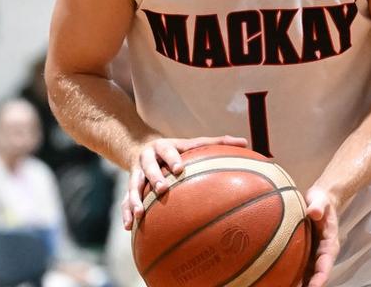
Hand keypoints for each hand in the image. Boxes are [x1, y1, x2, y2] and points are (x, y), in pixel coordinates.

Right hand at [121, 134, 247, 228]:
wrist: (143, 148)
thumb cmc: (177, 150)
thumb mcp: (192, 143)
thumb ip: (217, 142)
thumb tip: (245, 142)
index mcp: (164, 147)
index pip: (169, 151)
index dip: (172, 159)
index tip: (179, 169)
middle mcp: (147, 158)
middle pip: (149, 167)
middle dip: (154, 177)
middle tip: (161, 189)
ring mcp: (136, 172)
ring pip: (133, 185)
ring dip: (135, 199)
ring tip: (139, 214)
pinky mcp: (130, 186)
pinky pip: (125, 200)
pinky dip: (126, 212)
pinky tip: (129, 227)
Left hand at [303, 186, 338, 286]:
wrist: (320, 200)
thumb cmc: (321, 200)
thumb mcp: (321, 200)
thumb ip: (318, 206)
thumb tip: (313, 212)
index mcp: (330, 244)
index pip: (326, 264)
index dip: (320, 278)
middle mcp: (322, 253)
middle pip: (317, 275)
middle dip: (309, 285)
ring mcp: (313, 255)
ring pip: (308, 274)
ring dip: (300, 283)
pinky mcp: (305, 253)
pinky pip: (300, 267)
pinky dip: (293, 276)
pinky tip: (281, 281)